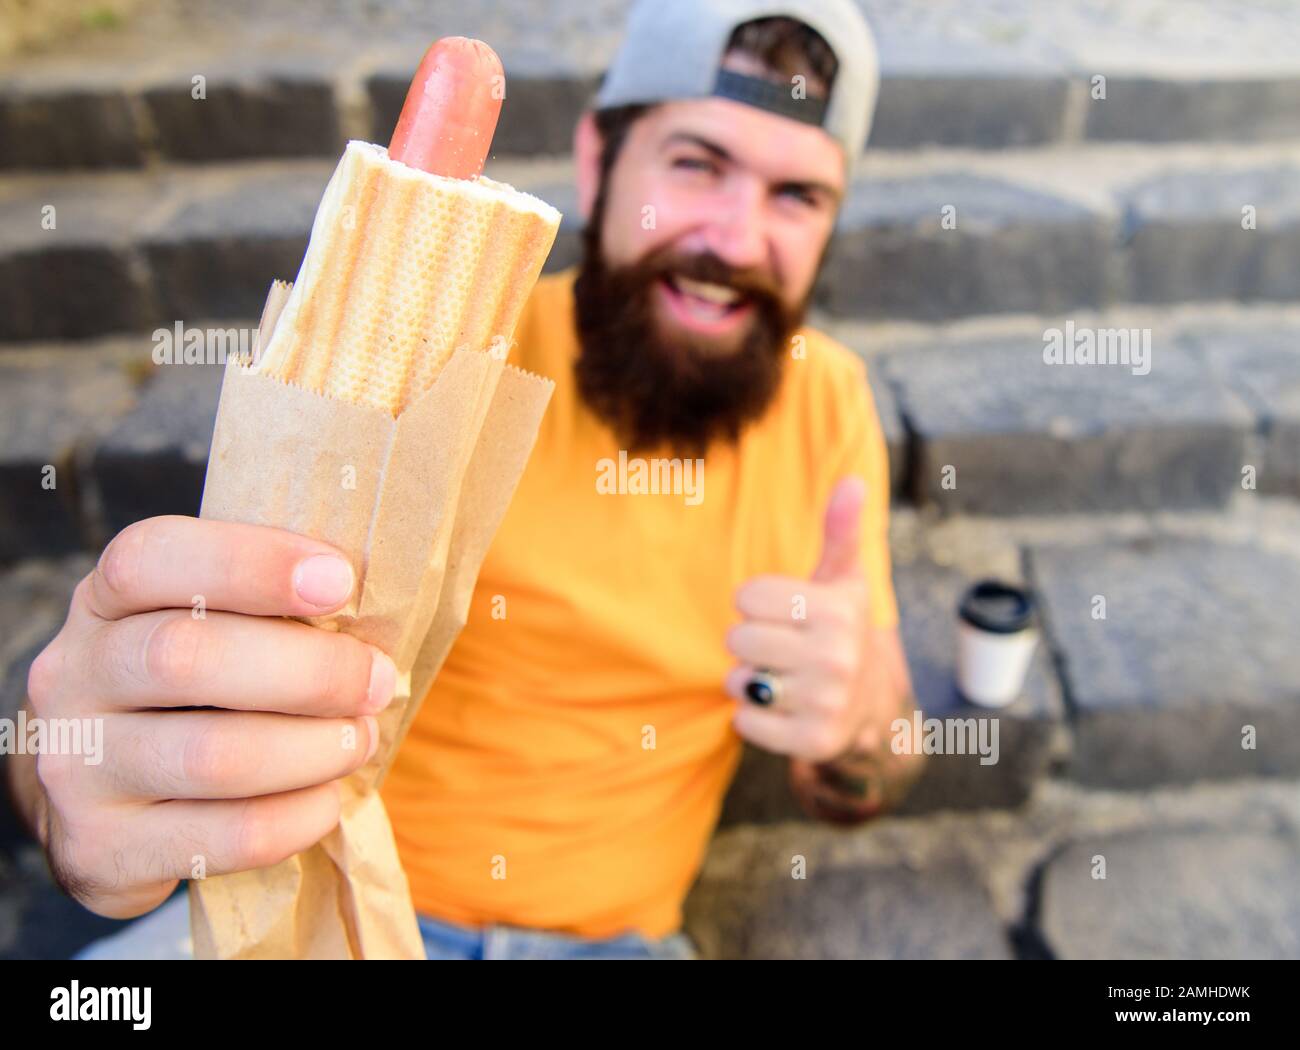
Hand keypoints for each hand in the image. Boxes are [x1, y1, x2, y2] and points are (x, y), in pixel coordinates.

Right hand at [22, 515, 395, 919]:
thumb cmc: (189, 691)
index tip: (340, 580)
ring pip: (214, 756)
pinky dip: (299, 815)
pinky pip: (228, 836)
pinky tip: (325, 797)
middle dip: (310, 669)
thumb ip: (270, 605)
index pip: (151, 559)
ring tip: (358, 739)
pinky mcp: (104, 850)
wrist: (97, 800)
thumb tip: (375, 606)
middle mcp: (73, 677)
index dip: (253, 563)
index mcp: (104, 602)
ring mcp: (77, 769)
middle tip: (376, 680)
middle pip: (185, 657)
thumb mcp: (207, 627)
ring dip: (314, 747)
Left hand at [724, 477, 872, 762]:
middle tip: (779, 650)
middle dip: (749, 644)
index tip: (783, 614)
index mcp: (838, 611)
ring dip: (748, 680)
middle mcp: (837, 658)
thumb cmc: (840, 630)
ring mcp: (826, 703)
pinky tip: (780, 709)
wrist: (870, 707)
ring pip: (738, 681)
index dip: (755, 605)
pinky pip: (743, 722)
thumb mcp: (842, 581)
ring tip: (780, 678)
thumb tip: (854, 482)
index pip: (746, 598)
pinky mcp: (812, 741)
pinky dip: (751, 716)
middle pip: (737, 640)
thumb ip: (841, 531)